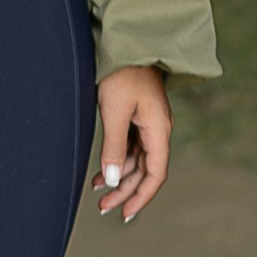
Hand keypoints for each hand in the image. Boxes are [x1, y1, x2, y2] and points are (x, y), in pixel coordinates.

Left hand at [93, 64, 170, 221]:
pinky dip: (117, 161)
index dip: (141, 196)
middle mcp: (158, 130)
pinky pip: (131, 147)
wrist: (127, 43)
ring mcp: (148, 123)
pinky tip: (101, 171)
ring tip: (98, 192)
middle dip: (126, 191)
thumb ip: (114, 147)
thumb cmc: (121, 73)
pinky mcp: (137, 116)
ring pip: (137, 160)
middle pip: (145, 170)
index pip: (155, 173)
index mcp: (159, 130)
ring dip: (119, 177)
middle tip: (104, 208)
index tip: (125, 214)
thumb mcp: (115, 112)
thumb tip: (113, 180)